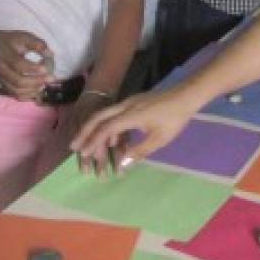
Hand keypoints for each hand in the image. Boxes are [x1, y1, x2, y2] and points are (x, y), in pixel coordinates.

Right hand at [0, 31, 51, 98]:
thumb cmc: (13, 42)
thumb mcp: (24, 37)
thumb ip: (37, 44)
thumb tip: (50, 54)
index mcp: (6, 54)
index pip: (18, 64)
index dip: (33, 68)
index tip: (46, 69)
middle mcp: (1, 68)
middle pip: (18, 80)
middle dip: (36, 81)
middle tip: (51, 79)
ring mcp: (2, 78)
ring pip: (17, 90)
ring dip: (33, 90)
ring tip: (44, 84)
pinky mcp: (4, 85)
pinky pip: (15, 95)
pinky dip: (28, 96)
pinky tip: (37, 90)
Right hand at [69, 85, 196, 166]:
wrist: (185, 96)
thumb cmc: (174, 119)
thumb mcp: (159, 139)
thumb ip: (139, 151)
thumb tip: (122, 164)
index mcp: (131, 115)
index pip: (106, 128)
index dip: (93, 141)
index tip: (83, 153)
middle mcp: (125, 106)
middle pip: (98, 117)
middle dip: (85, 132)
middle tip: (74, 146)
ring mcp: (129, 102)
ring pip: (105, 114)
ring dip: (94, 128)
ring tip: (87, 144)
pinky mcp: (133, 102)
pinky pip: (114, 114)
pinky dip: (107, 126)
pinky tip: (111, 140)